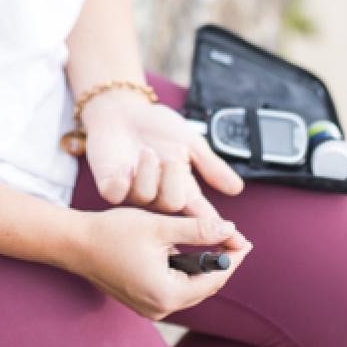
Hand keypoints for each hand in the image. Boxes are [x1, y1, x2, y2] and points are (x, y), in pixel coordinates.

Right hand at [65, 206, 253, 320]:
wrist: (75, 244)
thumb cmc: (112, 233)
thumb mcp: (159, 226)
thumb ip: (197, 229)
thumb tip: (230, 229)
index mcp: (166, 292)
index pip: (214, 278)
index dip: (232, 257)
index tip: (245, 239)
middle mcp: (160, 307)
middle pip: (205, 286)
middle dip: (221, 262)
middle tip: (234, 237)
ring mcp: (150, 307)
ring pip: (191, 288)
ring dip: (204, 266)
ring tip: (216, 240)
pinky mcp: (143, 301)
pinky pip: (175, 288)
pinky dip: (186, 271)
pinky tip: (190, 250)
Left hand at [82, 92, 245, 223]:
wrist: (123, 109)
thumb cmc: (156, 125)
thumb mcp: (190, 142)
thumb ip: (211, 166)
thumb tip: (237, 189)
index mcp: (181, 188)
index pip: (201, 215)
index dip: (215, 227)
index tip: (234, 238)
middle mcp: (158, 196)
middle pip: (172, 205)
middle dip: (172, 178)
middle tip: (169, 157)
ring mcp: (133, 194)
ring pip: (145, 196)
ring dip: (148, 169)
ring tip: (146, 150)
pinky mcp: (110, 187)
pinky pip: (117, 194)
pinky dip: (123, 177)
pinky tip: (125, 164)